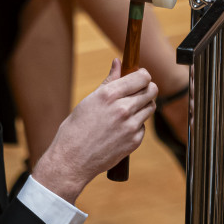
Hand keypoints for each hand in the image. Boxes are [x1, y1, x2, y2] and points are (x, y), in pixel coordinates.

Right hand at [32, 59, 156, 202]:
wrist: (72, 160)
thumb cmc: (76, 129)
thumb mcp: (90, 100)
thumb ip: (108, 81)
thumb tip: (118, 62)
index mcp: (109, 95)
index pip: (142, 77)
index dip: (144, 76)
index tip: (141, 77)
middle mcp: (123, 108)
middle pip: (151, 91)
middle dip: (147, 89)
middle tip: (139, 92)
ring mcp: (130, 126)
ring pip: (150, 108)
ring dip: (143, 106)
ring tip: (128, 110)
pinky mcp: (134, 141)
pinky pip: (143, 126)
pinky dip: (136, 125)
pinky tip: (121, 129)